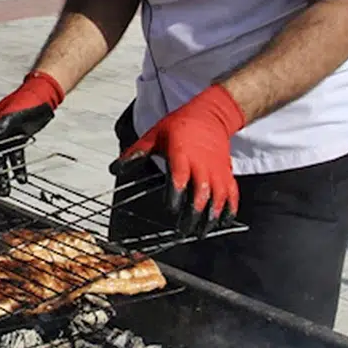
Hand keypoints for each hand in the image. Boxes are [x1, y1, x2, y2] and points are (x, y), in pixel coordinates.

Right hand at [0, 71, 63, 194]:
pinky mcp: (19, 139)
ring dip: (0, 177)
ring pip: (0, 160)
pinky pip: (15, 157)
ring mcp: (6, 137)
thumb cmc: (24, 102)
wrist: (43, 95)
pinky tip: (21, 180)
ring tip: (3, 192)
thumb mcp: (11, 115)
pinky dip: (17, 169)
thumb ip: (0, 126)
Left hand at [110, 84, 244, 235]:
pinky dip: (229, 210)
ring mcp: (217, 170)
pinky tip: (221, 223)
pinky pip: (232, 194)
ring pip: (218, 198)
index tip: (170, 209)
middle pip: (200, 194)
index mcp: (182, 154)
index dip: (176, 195)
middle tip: (182, 231)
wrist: (211, 114)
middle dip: (192, 215)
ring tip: (200, 232)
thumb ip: (136, 153)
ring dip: (211, 217)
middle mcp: (202, 165)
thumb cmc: (180, 125)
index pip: (180, 178)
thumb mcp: (154, 135)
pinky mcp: (227, 173)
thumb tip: (115, 169)